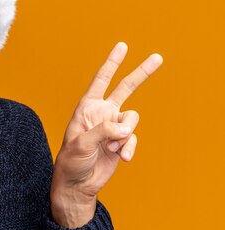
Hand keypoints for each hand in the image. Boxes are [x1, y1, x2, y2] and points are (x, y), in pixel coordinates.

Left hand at [50, 42, 162, 227]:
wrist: (78, 184)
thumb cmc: (71, 162)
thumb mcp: (81, 144)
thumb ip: (103, 132)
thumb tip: (124, 129)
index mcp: (87, 108)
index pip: (101, 80)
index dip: (112, 63)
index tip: (122, 46)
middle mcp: (102, 113)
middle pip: (125, 88)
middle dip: (141, 73)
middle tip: (158, 57)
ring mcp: (113, 127)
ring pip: (132, 120)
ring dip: (124, 136)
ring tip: (110, 149)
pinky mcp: (121, 142)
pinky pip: (133, 139)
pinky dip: (128, 149)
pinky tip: (120, 158)